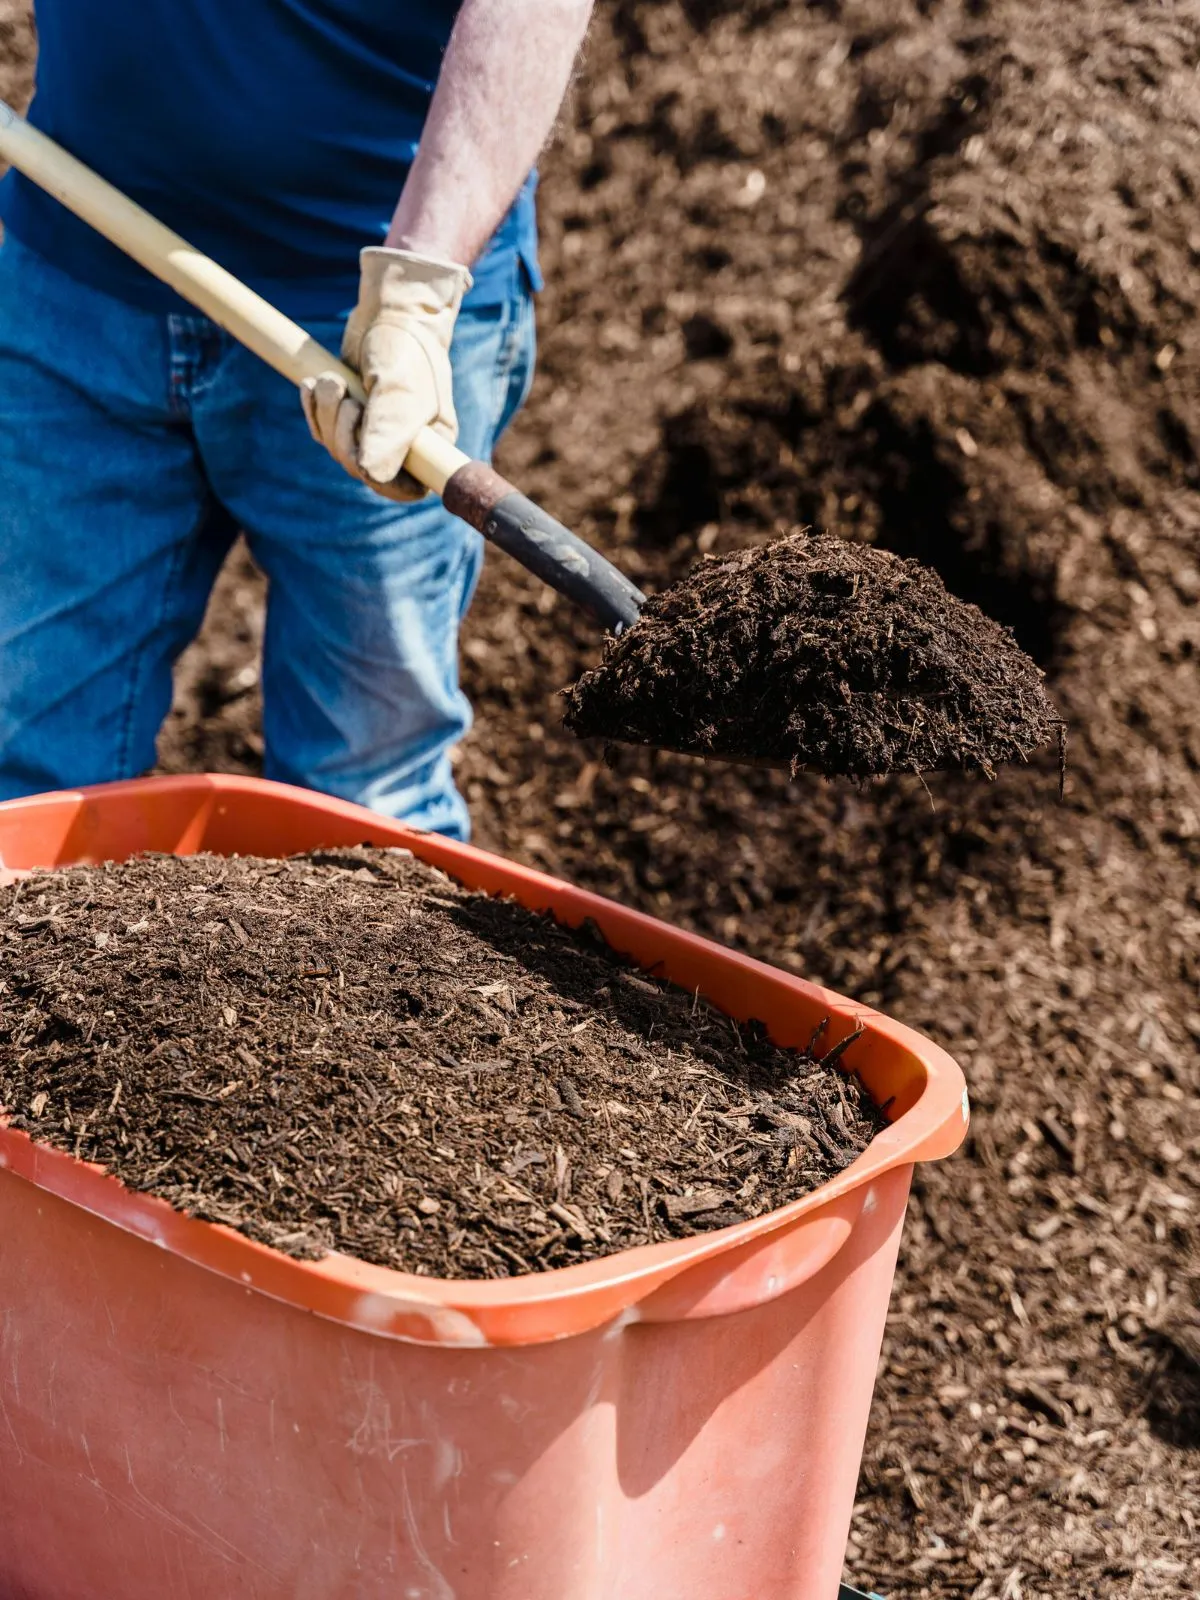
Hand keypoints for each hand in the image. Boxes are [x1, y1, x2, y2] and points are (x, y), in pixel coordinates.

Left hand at [302, 248, 470, 500]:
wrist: (391, 311)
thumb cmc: (406, 349)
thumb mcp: (400, 390)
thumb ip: (388, 433)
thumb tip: (367, 475)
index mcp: (430, 448)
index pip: (403, 489)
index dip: (378, 478)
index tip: (362, 450)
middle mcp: (404, 446)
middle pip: (360, 468)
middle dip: (341, 433)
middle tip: (343, 395)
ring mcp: (374, 432)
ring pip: (337, 448)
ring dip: (326, 414)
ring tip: (331, 380)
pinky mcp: (350, 416)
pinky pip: (323, 430)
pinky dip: (314, 408)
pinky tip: (313, 384)